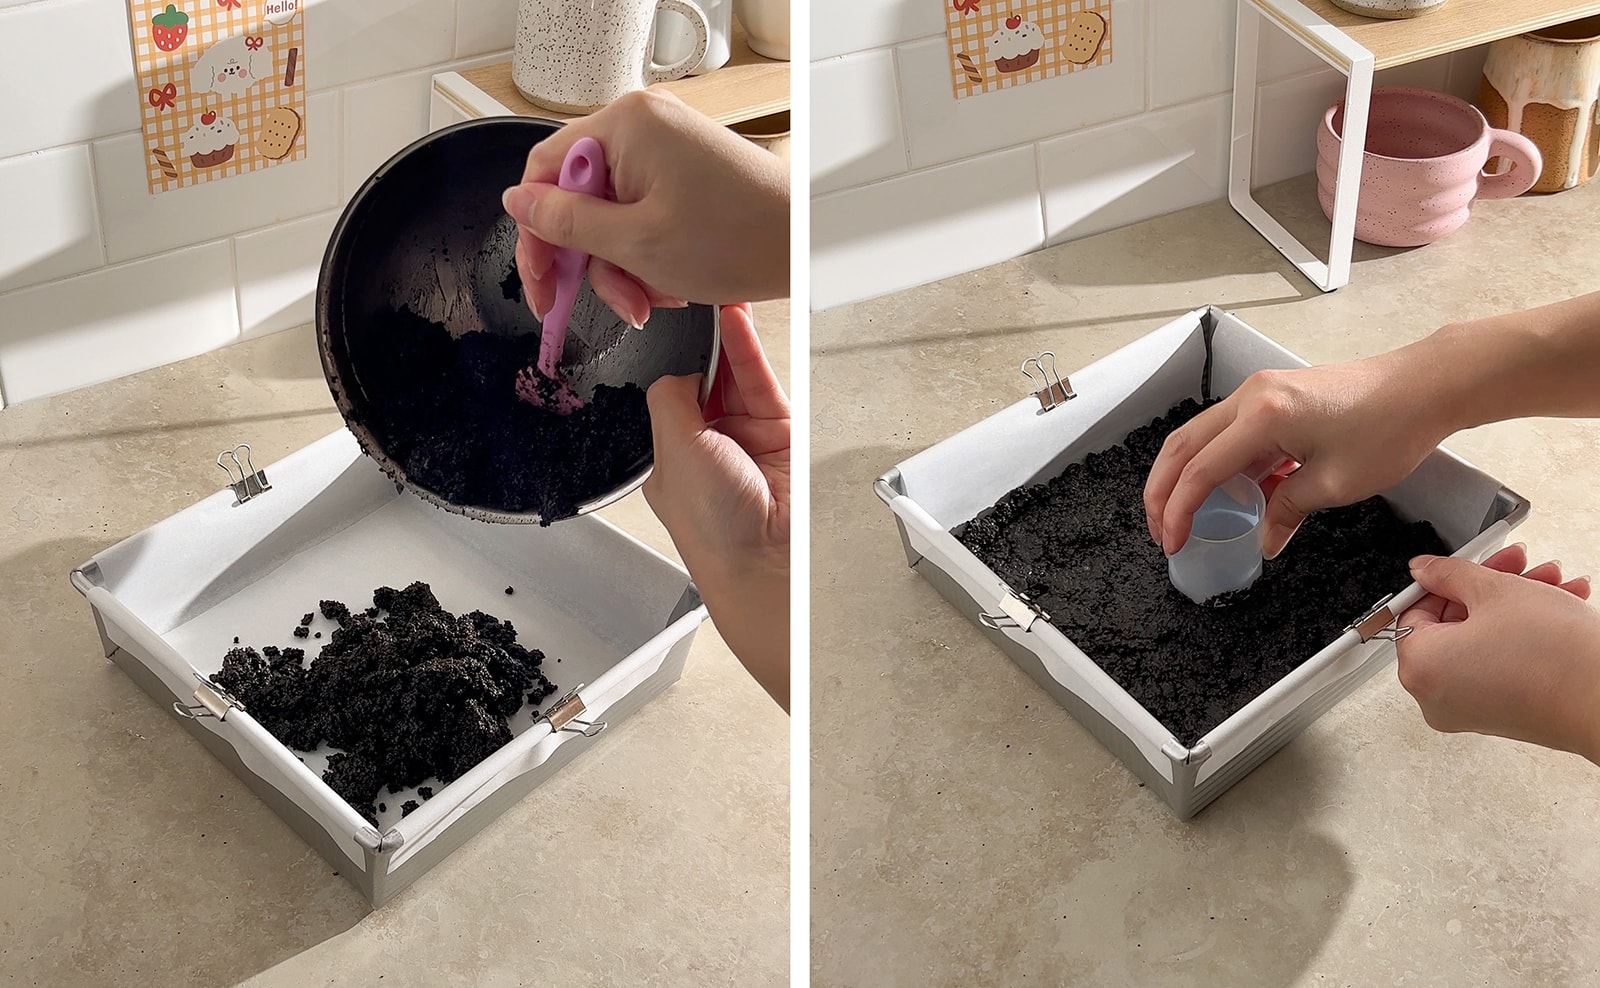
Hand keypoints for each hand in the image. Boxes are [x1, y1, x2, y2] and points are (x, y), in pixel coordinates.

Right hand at [501, 91, 789, 328]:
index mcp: (624, 125)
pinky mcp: (685, 170)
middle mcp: (643, 124)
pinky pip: (642, 213)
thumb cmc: (740, 238)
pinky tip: (673, 282)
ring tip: (655, 298)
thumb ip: (567, 224)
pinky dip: (649, 254)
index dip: (535, 234)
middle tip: (613, 302)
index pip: (545, 173)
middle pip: (579, 198)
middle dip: (594, 261)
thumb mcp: (636, 244)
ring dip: (625, 267)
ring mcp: (666, 146)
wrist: (808, 243)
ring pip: (611, 215)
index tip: (542, 283)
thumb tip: (519, 206)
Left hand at [644, 304, 789, 711]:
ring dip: (726, 340)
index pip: (670, 394)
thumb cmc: (715, 528)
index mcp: (670, 458)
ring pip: (733, 376)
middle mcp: (707, 446)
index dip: (673, 361)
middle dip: (701, 346)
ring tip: (719, 298)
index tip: (668, 324)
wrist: (766, 558)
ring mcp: (744, 438)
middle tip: (694, 302)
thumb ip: (671, 400)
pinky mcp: (778, 432)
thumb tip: (679, 368)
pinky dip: (747, 350)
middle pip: (704, 380)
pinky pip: (759, 382)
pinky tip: (736, 321)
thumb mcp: (673, 451)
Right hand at [1143, 348, 1449, 558]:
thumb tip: (1265, 540)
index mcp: (1263, 417)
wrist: (1421, 387)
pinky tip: (1225, 495)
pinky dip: (1215, 464)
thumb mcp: (1335, 483)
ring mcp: (1258, 393)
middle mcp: (1251, 397)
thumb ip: (1287, 511)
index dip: (1179, 511)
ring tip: (1181, 515)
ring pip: (1198, 437)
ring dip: (1184, 476)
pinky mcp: (1271, 397)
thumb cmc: (1389, 427)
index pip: (1201, 470)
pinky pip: (1227, 433)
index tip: (1173, 542)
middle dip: (1163, 491)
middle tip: (1160, 531)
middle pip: (1182, 446)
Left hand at [1395, 545, 1598, 762]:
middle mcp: (1436, 697)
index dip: (1447, 580)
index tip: (1471, 565)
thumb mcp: (1495, 591)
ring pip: (1483, 640)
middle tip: (1519, 565)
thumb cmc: (1553, 655)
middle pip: (1454, 623)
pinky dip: (1522, 635)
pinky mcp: (1501, 715)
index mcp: (1420, 668)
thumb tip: (1425, 570)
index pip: (1416, 609)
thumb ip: (1450, 574)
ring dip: (1516, 604)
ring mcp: (1468, 710)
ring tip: (1552, 583)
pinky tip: (1558, 607)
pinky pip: (1499, 663)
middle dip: (1493, 587)